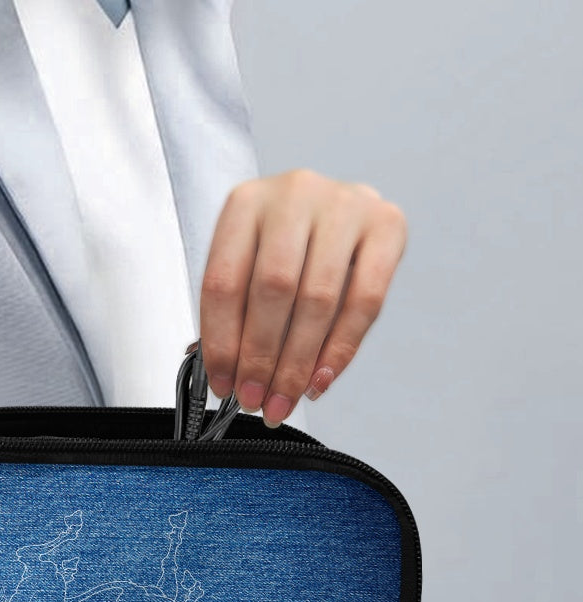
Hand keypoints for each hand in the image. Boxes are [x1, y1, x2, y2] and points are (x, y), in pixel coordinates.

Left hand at [198, 168, 406, 426]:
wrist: (334, 206)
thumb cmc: (284, 242)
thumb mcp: (247, 264)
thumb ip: (234, 313)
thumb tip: (229, 379)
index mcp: (245, 204)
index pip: (224, 282)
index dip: (221, 343)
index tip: (223, 384)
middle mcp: (294, 195)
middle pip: (273, 290)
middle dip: (261, 358)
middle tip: (256, 399)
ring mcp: (344, 205)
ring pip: (318, 299)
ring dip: (298, 362)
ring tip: (285, 398)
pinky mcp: (386, 224)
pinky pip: (365, 300)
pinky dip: (341, 348)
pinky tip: (322, 378)